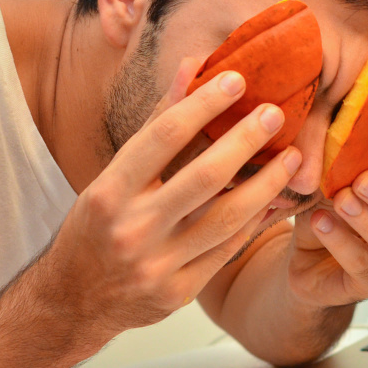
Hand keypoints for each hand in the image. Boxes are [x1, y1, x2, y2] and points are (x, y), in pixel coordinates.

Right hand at [41, 59, 301, 338]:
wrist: (74, 301)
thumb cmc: (99, 226)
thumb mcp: (114, 175)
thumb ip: (158, 123)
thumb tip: (194, 65)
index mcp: (109, 192)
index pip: (164, 136)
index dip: (204, 104)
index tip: (238, 80)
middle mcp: (131, 229)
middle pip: (205, 176)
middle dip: (247, 141)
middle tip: (276, 115)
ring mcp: (156, 265)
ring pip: (227, 218)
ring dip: (267, 184)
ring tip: (292, 158)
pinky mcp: (178, 293)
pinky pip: (227, 250)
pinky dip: (254, 221)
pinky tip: (274, 198)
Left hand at [287, 150, 367, 306]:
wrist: (308, 256)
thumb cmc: (335, 212)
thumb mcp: (345, 178)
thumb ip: (354, 161)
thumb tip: (350, 141)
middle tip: (361, 182)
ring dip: (367, 221)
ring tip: (340, 200)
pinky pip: (363, 264)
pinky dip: (340, 240)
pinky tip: (321, 221)